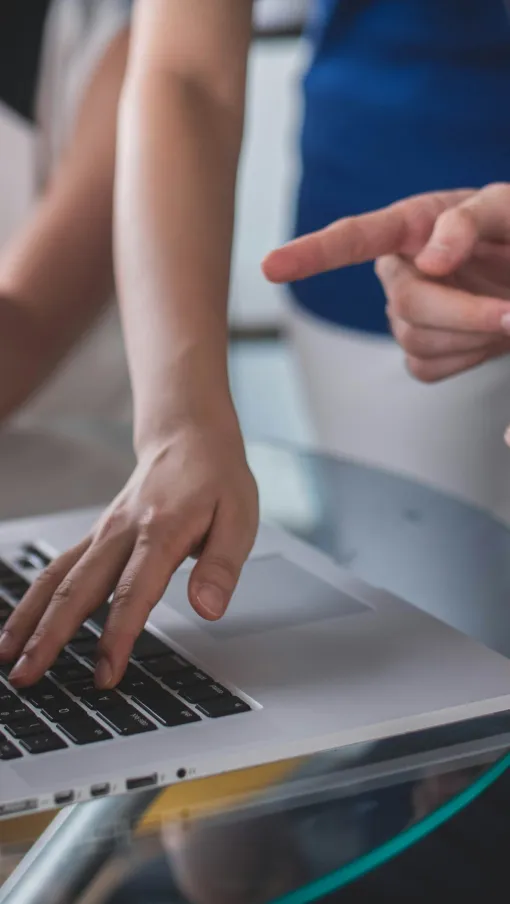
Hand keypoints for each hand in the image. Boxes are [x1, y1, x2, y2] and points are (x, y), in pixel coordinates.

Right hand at [0, 419, 257, 688]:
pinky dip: (34, 598)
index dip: (118, 635)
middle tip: (28, 676)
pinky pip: (57, 568)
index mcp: (162, 530)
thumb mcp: (240, 517)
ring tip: (6, 658)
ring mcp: (103, 533)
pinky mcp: (96, 536)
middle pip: (78, 588)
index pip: (133, 592)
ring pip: (56, 578)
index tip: (105, 673)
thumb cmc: (216, 478)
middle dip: (50, 636)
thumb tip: (208, 609)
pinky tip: (20, 625)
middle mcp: (122, 532)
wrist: (188, 435)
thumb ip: (222, 566)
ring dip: (29, 619)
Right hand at [263, 184, 509, 382]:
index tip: (270, 267)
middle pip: (406, 305)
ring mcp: (405, 315)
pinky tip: (486, 336)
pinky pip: (426, 369)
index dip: (310, 254)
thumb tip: (426, 261)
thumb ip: (467, 219)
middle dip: (463, 313)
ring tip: (507, 312)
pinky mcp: (420, 352)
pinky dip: (466, 359)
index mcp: (408, 225)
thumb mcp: (506, 207)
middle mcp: (398, 270)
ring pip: (417, 343)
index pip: (351, 239)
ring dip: (472, 336)